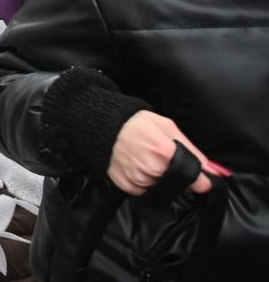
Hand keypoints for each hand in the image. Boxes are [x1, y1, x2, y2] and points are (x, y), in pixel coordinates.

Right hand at [108, 111, 228, 195]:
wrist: (103, 126)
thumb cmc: (137, 124)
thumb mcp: (168, 127)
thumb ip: (191, 150)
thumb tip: (214, 170)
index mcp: (165, 152)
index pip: (196, 180)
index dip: (203, 181)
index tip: (203, 179)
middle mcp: (152, 170)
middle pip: (181, 186)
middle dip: (182, 178)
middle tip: (167, 161)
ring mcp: (138, 180)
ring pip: (163, 190)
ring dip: (163, 181)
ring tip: (151, 162)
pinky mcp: (127, 186)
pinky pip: (146, 192)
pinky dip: (148, 184)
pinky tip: (141, 169)